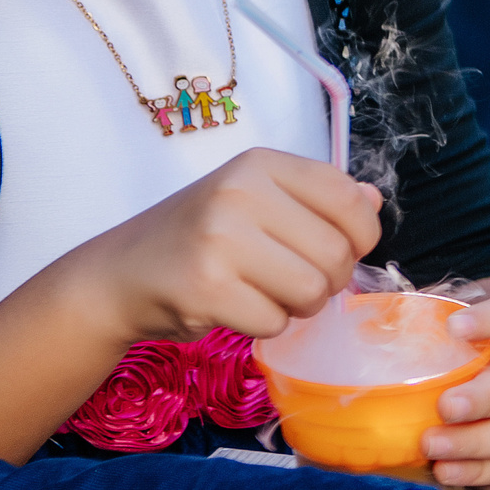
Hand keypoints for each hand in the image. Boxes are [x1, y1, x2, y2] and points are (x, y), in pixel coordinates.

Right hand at [70, 147, 381, 345]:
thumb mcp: (256, 201)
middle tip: (291, 280)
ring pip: (312, 291)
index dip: (361, 236)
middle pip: (337, 253)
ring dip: (298, 306)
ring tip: (264, 293)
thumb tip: (372, 199)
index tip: (339, 248)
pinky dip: (264, 325)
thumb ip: (316, 199)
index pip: (350, 198)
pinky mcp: (206, 288)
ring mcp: (220, 239)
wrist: (117, 275)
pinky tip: (233, 307)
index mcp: (260, 164)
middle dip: (327, 281)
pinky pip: (275, 322)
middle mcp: (239, 192)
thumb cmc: (199, 238)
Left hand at [423, 293, 489, 489]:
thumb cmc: (448, 377)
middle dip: (482, 397)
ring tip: (433, 448)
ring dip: (475, 442)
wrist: (485, 416)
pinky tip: (447, 471)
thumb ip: (404, 340)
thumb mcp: (434, 352)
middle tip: (445, 407)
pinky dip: (479, 472)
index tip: (454, 327)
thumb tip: (341, 333)